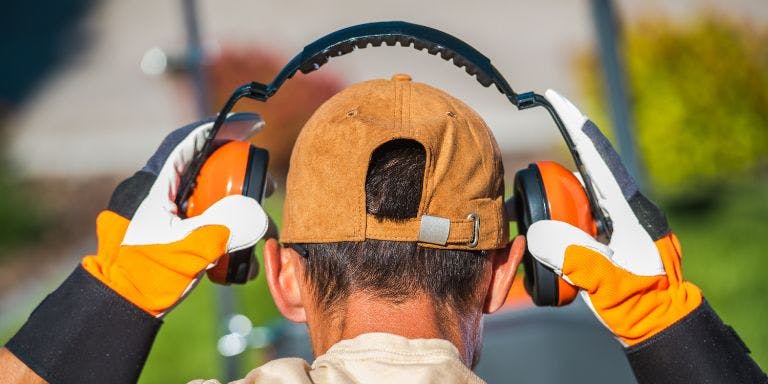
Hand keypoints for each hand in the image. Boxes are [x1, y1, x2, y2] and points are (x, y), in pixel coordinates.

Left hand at [82, 117, 268, 316]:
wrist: (124, 306)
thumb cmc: (145, 275)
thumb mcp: (186, 248)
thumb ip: (222, 229)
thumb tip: (260, 217)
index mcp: (157, 185)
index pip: (190, 144)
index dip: (222, 129)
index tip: (253, 124)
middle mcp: (166, 194)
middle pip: (209, 170)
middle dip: (243, 178)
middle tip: (268, 187)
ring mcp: (173, 215)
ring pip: (215, 200)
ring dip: (243, 214)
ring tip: (263, 232)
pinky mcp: (180, 236)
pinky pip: (212, 226)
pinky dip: (232, 238)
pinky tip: (245, 263)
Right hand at [526, 90, 701, 345]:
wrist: (661, 324)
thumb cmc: (640, 305)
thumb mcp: (606, 282)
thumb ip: (574, 257)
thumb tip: (538, 231)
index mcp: (628, 210)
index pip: (596, 158)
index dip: (575, 124)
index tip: (554, 98)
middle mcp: (625, 208)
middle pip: (585, 175)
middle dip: (556, 179)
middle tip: (533, 199)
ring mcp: (621, 221)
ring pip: (583, 198)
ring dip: (559, 207)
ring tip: (544, 231)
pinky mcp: (614, 235)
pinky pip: (583, 218)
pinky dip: (564, 223)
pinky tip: (554, 243)